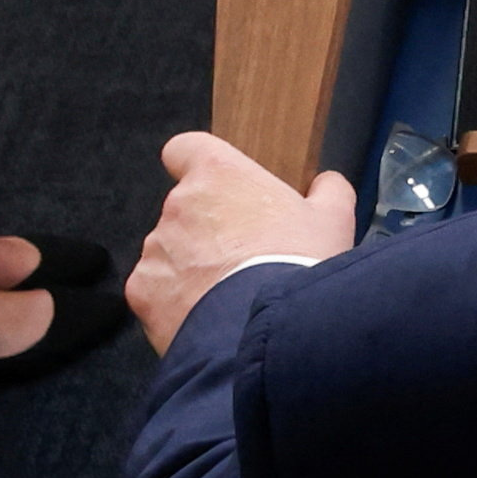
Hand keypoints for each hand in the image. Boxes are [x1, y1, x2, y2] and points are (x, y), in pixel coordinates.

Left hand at [126, 128, 359, 355]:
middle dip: (206, 231)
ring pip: (169, 253)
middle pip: (183, 209)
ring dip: (190, 268)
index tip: (215, 187)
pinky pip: (157, 292)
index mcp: (218, 174)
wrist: (269, 328)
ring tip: (228, 295)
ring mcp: (157, 248)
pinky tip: (206, 317)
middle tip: (242, 257)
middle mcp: (179, 204)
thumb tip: (327, 184)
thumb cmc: (300, 264)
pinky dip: (175, 303)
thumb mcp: (332, 220)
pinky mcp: (144, 291)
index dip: (196, 166)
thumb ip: (328, 191)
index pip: (185, 149)